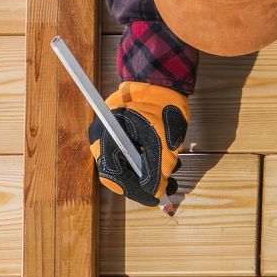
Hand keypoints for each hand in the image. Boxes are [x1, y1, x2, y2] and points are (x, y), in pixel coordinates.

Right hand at [88, 82, 188, 207]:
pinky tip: (166, 154)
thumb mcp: (162, 141)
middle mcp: (104, 139)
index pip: (115, 177)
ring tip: (172, 164)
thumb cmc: (160, 105)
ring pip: (129, 164)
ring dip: (152, 169)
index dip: (137, 191)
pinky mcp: (125, 134)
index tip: (156, 198)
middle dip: (147, 180)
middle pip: (121, 172)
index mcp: (106, 139)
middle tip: (168, 184)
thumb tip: (155, 192)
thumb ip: (157, 169)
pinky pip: (134, 154)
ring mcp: (113, 136)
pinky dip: (150, 159)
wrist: (162, 78)